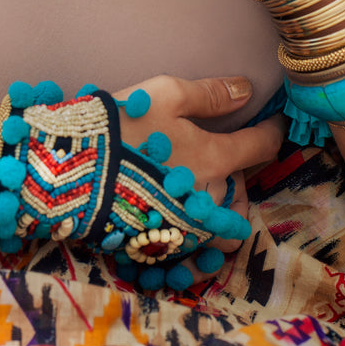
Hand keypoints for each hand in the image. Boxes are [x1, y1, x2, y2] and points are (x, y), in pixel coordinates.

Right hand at [114, 73, 284, 259]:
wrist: (71, 168)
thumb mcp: (166, 93)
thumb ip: (211, 94)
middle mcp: (207, 199)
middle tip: (226, 157)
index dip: (273, 130)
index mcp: (214, 159)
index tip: (274, 122)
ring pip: (224, 233)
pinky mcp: (159, 248)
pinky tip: (188, 227)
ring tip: (208, 193)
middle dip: (243, 177)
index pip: (262, 146)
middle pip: (244, 196)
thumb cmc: (121, 124)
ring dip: (224, 213)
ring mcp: (184, 228)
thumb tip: (247, 90)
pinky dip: (199, 244)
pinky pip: (194, 255)